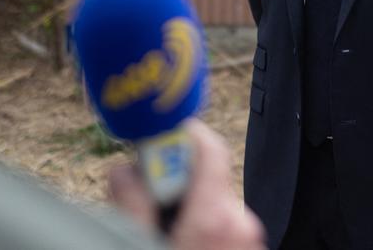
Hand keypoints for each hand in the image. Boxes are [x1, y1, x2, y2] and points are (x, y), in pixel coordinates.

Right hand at [109, 120, 264, 249]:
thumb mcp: (139, 241)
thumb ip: (131, 203)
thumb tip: (123, 169)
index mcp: (213, 216)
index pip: (209, 148)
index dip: (182, 134)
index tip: (157, 138)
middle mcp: (240, 222)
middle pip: (205, 177)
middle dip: (175, 182)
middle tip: (146, 201)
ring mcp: (249, 238)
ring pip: (212, 202)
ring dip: (188, 208)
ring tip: (161, 231)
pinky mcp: (248, 248)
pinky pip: (222, 224)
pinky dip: (202, 226)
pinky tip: (181, 243)